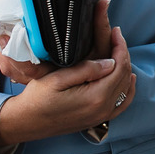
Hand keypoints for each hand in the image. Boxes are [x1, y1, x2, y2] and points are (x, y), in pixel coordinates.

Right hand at [0, 1, 134, 145]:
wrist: (27, 122)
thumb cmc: (38, 99)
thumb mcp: (58, 78)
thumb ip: (86, 69)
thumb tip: (111, 62)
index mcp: (96, 97)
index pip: (119, 67)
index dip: (120, 47)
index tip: (116, 31)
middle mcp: (103, 109)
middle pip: (124, 76)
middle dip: (123, 54)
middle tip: (117, 36)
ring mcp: (102, 116)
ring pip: (125, 88)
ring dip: (125, 68)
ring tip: (119, 50)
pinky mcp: (98, 119)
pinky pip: (122, 104)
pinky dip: (127, 89)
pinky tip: (128, 79)